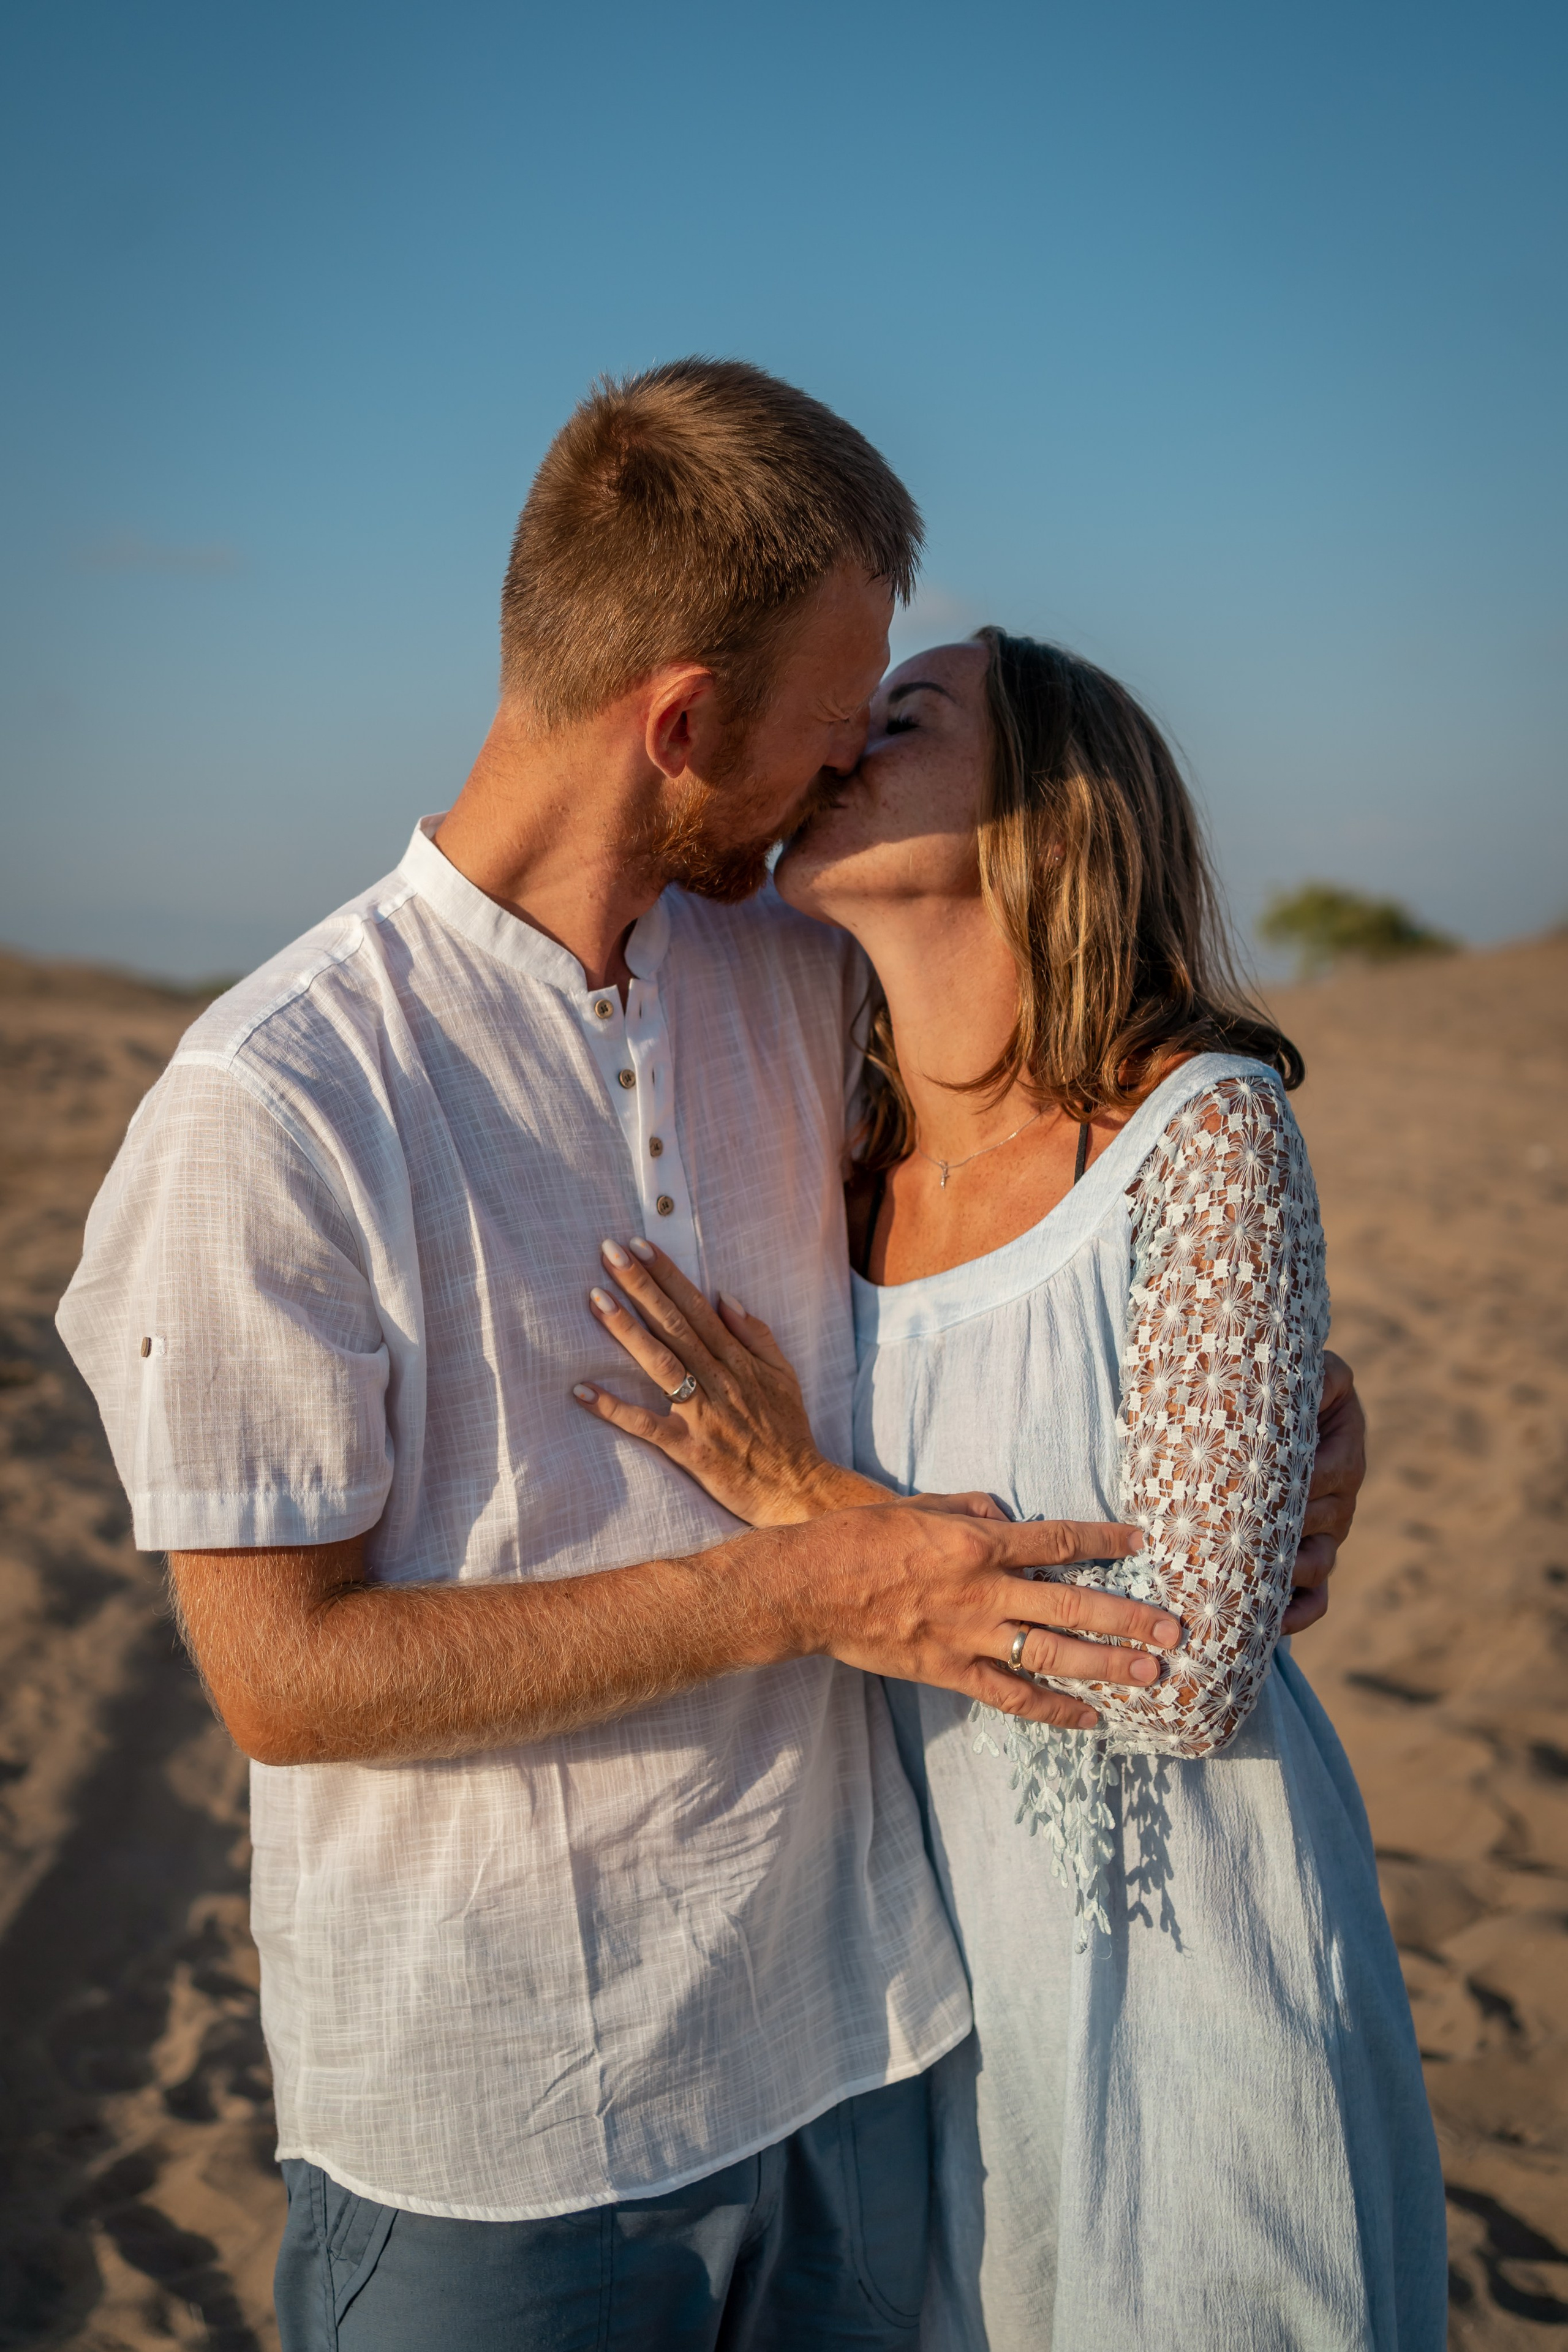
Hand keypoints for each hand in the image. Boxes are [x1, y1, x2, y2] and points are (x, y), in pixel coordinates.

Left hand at [574, 1236, 883, 1524]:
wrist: (798, 1489)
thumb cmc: (788, 1432)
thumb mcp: (784, 1375)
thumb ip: (756, 1335)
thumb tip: (725, 1297)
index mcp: (738, 1360)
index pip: (697, 1306)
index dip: (667, 1275)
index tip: (640, 1246)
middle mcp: (719, 1379)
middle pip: (674, 1324)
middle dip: (641, 1286)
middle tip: (610, 1252)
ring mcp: (703, 1414)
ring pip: (660, 1363)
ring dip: (626, 1330)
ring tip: (596, 1300)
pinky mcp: (690, 1449)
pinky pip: (646, 1426)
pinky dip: (614, 1408)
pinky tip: (583, 1391)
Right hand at [789, 1503, 1179, 1729]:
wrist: (806, 1589)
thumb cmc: (858, 1538)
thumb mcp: (918, 1504)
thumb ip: (970, 1509)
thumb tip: (1008, 1514)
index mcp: (976, 1543)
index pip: (1057, 1540)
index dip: (1105, 1539)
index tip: (1143, 1540)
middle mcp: (981, 1592)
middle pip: (1070, 1605)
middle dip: (1127, 1618)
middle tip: (1173, 1630)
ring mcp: (966, 1637)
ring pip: (1050, 1656)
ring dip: (1105, 1667)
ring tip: (1150, 1676)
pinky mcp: (947, 1672)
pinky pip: (1009, 1697)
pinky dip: (1052, 1710)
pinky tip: (1090, 1718)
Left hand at [1283, 1350, 1365, 1634]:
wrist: (1265, 1419)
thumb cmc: (1282, 1392)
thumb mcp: (1309, 1374)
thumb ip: (1317, 1375)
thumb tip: (1318, 1379)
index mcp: (1342, 1454)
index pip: (1331, 1474)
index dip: (1309, 1483)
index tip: (1277, 1488)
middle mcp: (1339, 1500)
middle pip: (1324, 1523)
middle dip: (1292, 1530)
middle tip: (1249, 1538)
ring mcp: (1325, 1538)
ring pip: (1318, 1563)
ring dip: (1294, 1576)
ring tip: (1262, 1586)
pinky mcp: (1307, 1567)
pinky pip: (1315, 1601)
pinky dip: (1298, 1615)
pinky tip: (1274, 1626)